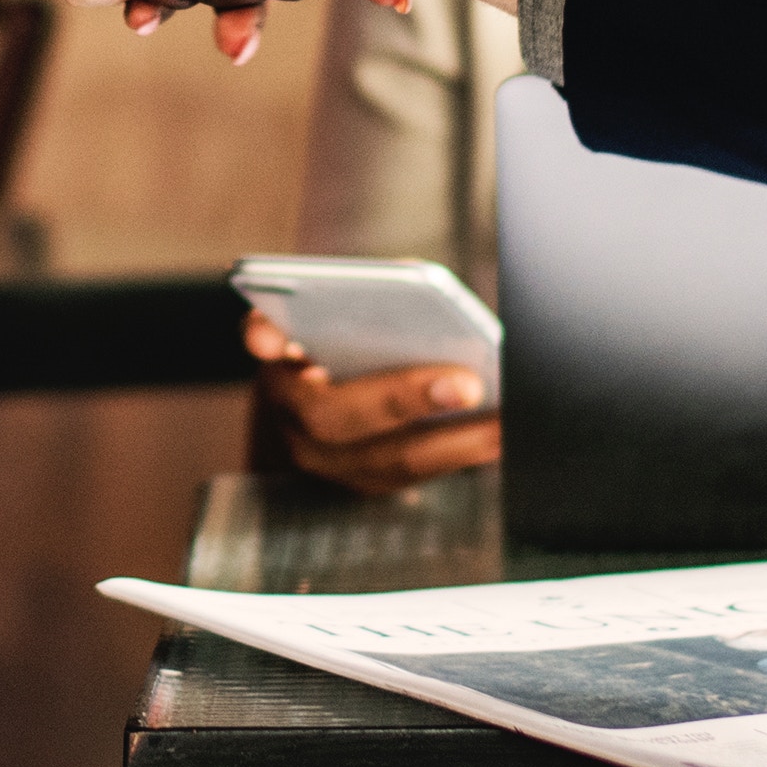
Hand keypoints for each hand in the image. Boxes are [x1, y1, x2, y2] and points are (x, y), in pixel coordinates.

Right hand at [245, 309, 500, 495]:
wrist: (325, 400)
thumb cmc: (347, 334)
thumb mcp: (343, 305)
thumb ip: (365, 290)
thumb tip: (418, 284)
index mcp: (275, 355)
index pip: (263, 338)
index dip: (269, 335)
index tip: (281, 335)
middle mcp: (288, 414)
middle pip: (334, 416)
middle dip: (402, 400)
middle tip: (465, 384)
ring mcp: (324, 459)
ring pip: (384, 461)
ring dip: (452, 443)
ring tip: (504, 420)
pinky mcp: (364, 482)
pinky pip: (412, 478)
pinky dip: (459, 457)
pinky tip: (500, 438)